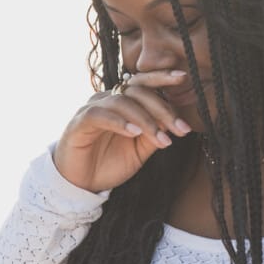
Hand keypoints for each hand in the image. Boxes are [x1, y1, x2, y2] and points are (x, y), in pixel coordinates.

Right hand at [53, 70, 193, 193]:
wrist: (80, 186)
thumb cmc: (107, 165)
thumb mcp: (139, 151)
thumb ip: (154, 135)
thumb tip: (176, 124)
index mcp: (121, 103)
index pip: (142, 83)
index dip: (161, 78)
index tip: (184, 79)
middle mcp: (106, 100)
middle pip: (137, 91)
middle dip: (162, 109)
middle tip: (181, 129)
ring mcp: (91, 109)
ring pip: (122, 102)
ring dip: (145, 119)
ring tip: (160, 138)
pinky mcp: (79, 123)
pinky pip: (100, 115)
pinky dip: (119, 122)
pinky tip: (134, 133)